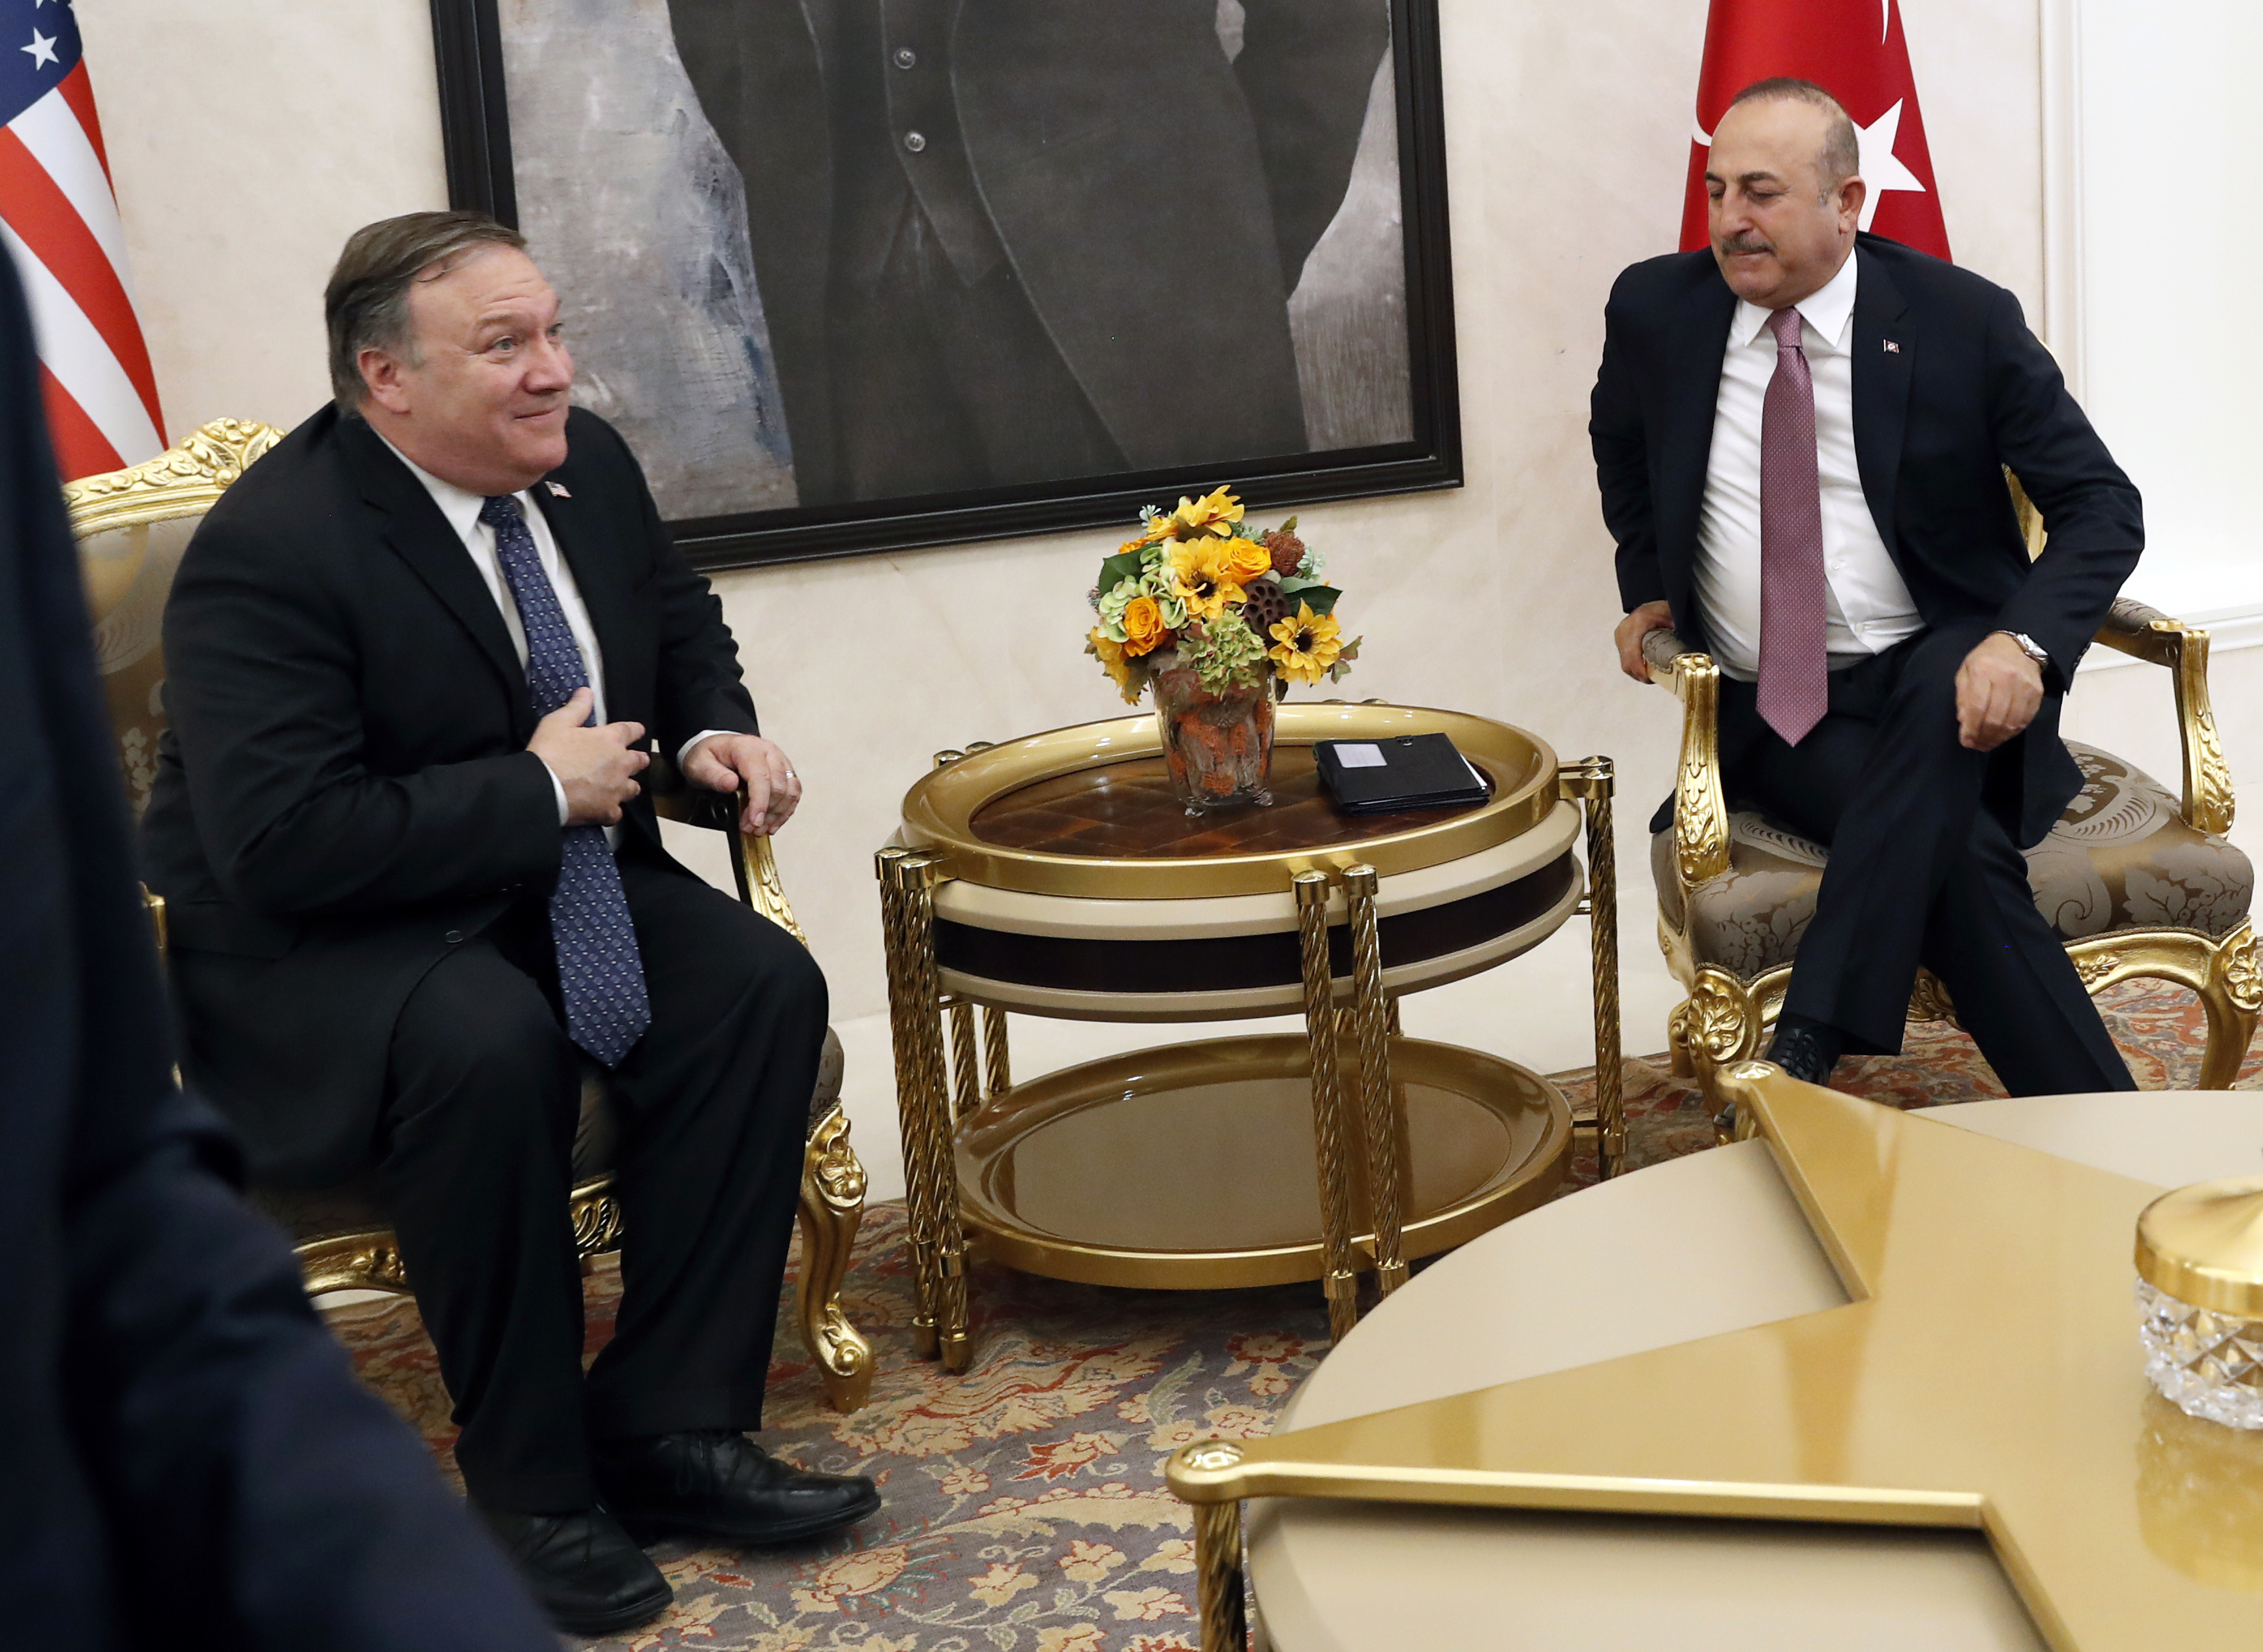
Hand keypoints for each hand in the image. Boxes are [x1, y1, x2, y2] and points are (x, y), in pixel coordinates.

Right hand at [528, 688, 648, 825]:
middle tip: (636, 760)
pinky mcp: (609, 810)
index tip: (638, 731)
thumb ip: (577, 707)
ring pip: (633, 788)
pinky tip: (605, 810)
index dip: (635, 730)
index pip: (631, 730)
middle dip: (638, 759)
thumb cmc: (549, 751)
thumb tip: (587, 691)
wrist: (540, 787)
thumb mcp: (558, 722)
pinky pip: (617, 812)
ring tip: (622, 787)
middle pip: (639, 761)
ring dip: (628, 786)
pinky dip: (612, 811)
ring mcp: (617, 789)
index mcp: (611, 739)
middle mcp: (621, 764)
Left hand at [683, 732, 802, 835]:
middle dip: (767, 813)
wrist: (718, 748)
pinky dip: (785, 811)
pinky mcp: (785, 772)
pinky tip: (773, 823)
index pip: (761, 777)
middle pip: (779, 786)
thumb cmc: (709, 756)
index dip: (760, 802)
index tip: (754, 822)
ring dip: (778, 814)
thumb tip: (731, 784)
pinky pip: (793, 793)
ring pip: (790, 791)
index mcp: (748, 748)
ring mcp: (780, 761)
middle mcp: (769, 752)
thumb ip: (713, 775)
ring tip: (761, 829)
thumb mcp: (700, 764)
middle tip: (750, 828)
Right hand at [1614, 600, 1674, 683]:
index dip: (1640, 671)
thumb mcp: (1674, 617)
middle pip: (1627, 663)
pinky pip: (1625, 658)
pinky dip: (1634, 666)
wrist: (1653, 602)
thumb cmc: (1663, 608)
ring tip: (1650, 676)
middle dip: (1639, 675)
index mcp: (1637, 624)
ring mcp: (1620, 635)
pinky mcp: (1620, 639)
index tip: (1649, 679)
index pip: (1632, 655)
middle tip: (1653, 680)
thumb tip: (1686, 653)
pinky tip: (1644, 669)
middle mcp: (1625, 630)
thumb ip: (1679, 632)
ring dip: (1637, 672)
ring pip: (1625, 663)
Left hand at [1954, 633, 2044, 750]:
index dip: (1971, 728)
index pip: (1977, 707)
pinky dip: (2013, 732)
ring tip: (1987, 743)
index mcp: (1984, 670)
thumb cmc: (1986, 660)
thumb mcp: (1966, 671)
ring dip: (1998, 738)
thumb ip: (1963, 697)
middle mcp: (2006, 677)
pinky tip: (2002, 735)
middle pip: (1995, 718)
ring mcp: (2025, 686)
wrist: (2018, 646)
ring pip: (2012, 722)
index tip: (1966, 740)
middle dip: (1984, 736)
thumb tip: (1964, 722)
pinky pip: (2025, 719)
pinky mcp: (2037, 693)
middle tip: (1976, 745)